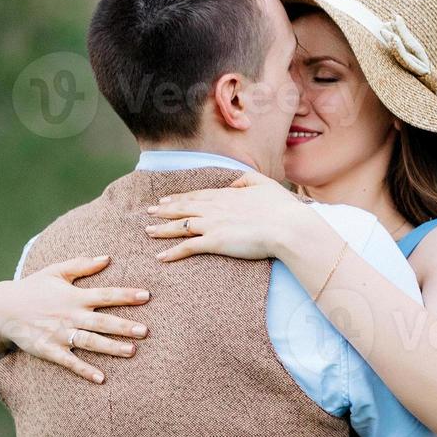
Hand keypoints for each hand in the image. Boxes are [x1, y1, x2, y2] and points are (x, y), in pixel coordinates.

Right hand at [0, 256, 149, 382]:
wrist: (2, 309)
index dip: (126, 295)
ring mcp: (59, 334)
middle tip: (145, 331)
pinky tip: (101, 378)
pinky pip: (69, 362)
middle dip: (124, 326)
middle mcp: (69, 315)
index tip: (146, 296)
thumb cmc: (33, 288)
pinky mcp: (49, 350)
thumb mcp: (55, 271)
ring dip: (110, 347)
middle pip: (101, 322)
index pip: (105, 295)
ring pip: (89, 342)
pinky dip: (84, 370)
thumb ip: (82, 264)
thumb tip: (107, 257)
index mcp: (74, 296)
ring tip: (132, 351)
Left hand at [144, 170, 304, 261]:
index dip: (179, 197)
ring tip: (148, 230)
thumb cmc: (281, 208)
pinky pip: (187, 247)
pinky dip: (172, 252)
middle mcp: (215, 208)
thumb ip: (247, 179)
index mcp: (226, 195)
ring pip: (180, 226)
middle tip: (150, 211)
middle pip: (183, 208)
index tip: (166, 198)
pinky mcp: (215, 242)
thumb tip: (234, 181)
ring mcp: (213, 225)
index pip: (197, 195)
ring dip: (162, 228)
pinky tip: (160, 257)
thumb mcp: (265, 185)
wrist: (287, 227)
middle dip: (165, 209)